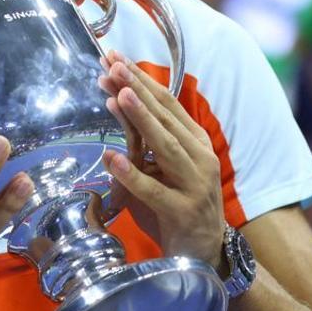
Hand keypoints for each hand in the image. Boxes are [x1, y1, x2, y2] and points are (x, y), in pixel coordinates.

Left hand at [97, 51, 227, 269]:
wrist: (202, 253)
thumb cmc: (176, 203)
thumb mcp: (160, 164)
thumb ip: (142, 135)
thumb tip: (116, 96)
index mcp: (195, 141)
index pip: (167, 103)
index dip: (141, 79)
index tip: (115, 57)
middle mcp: (199, 157)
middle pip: (165, 117)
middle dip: (137, 88)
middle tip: (113, 64)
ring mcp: (194, 184)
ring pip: (165, 146)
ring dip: (141, 119)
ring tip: (119, 95)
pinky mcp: (181, 211)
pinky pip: (153, 190)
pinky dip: (130, 174)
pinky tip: (110, 158)